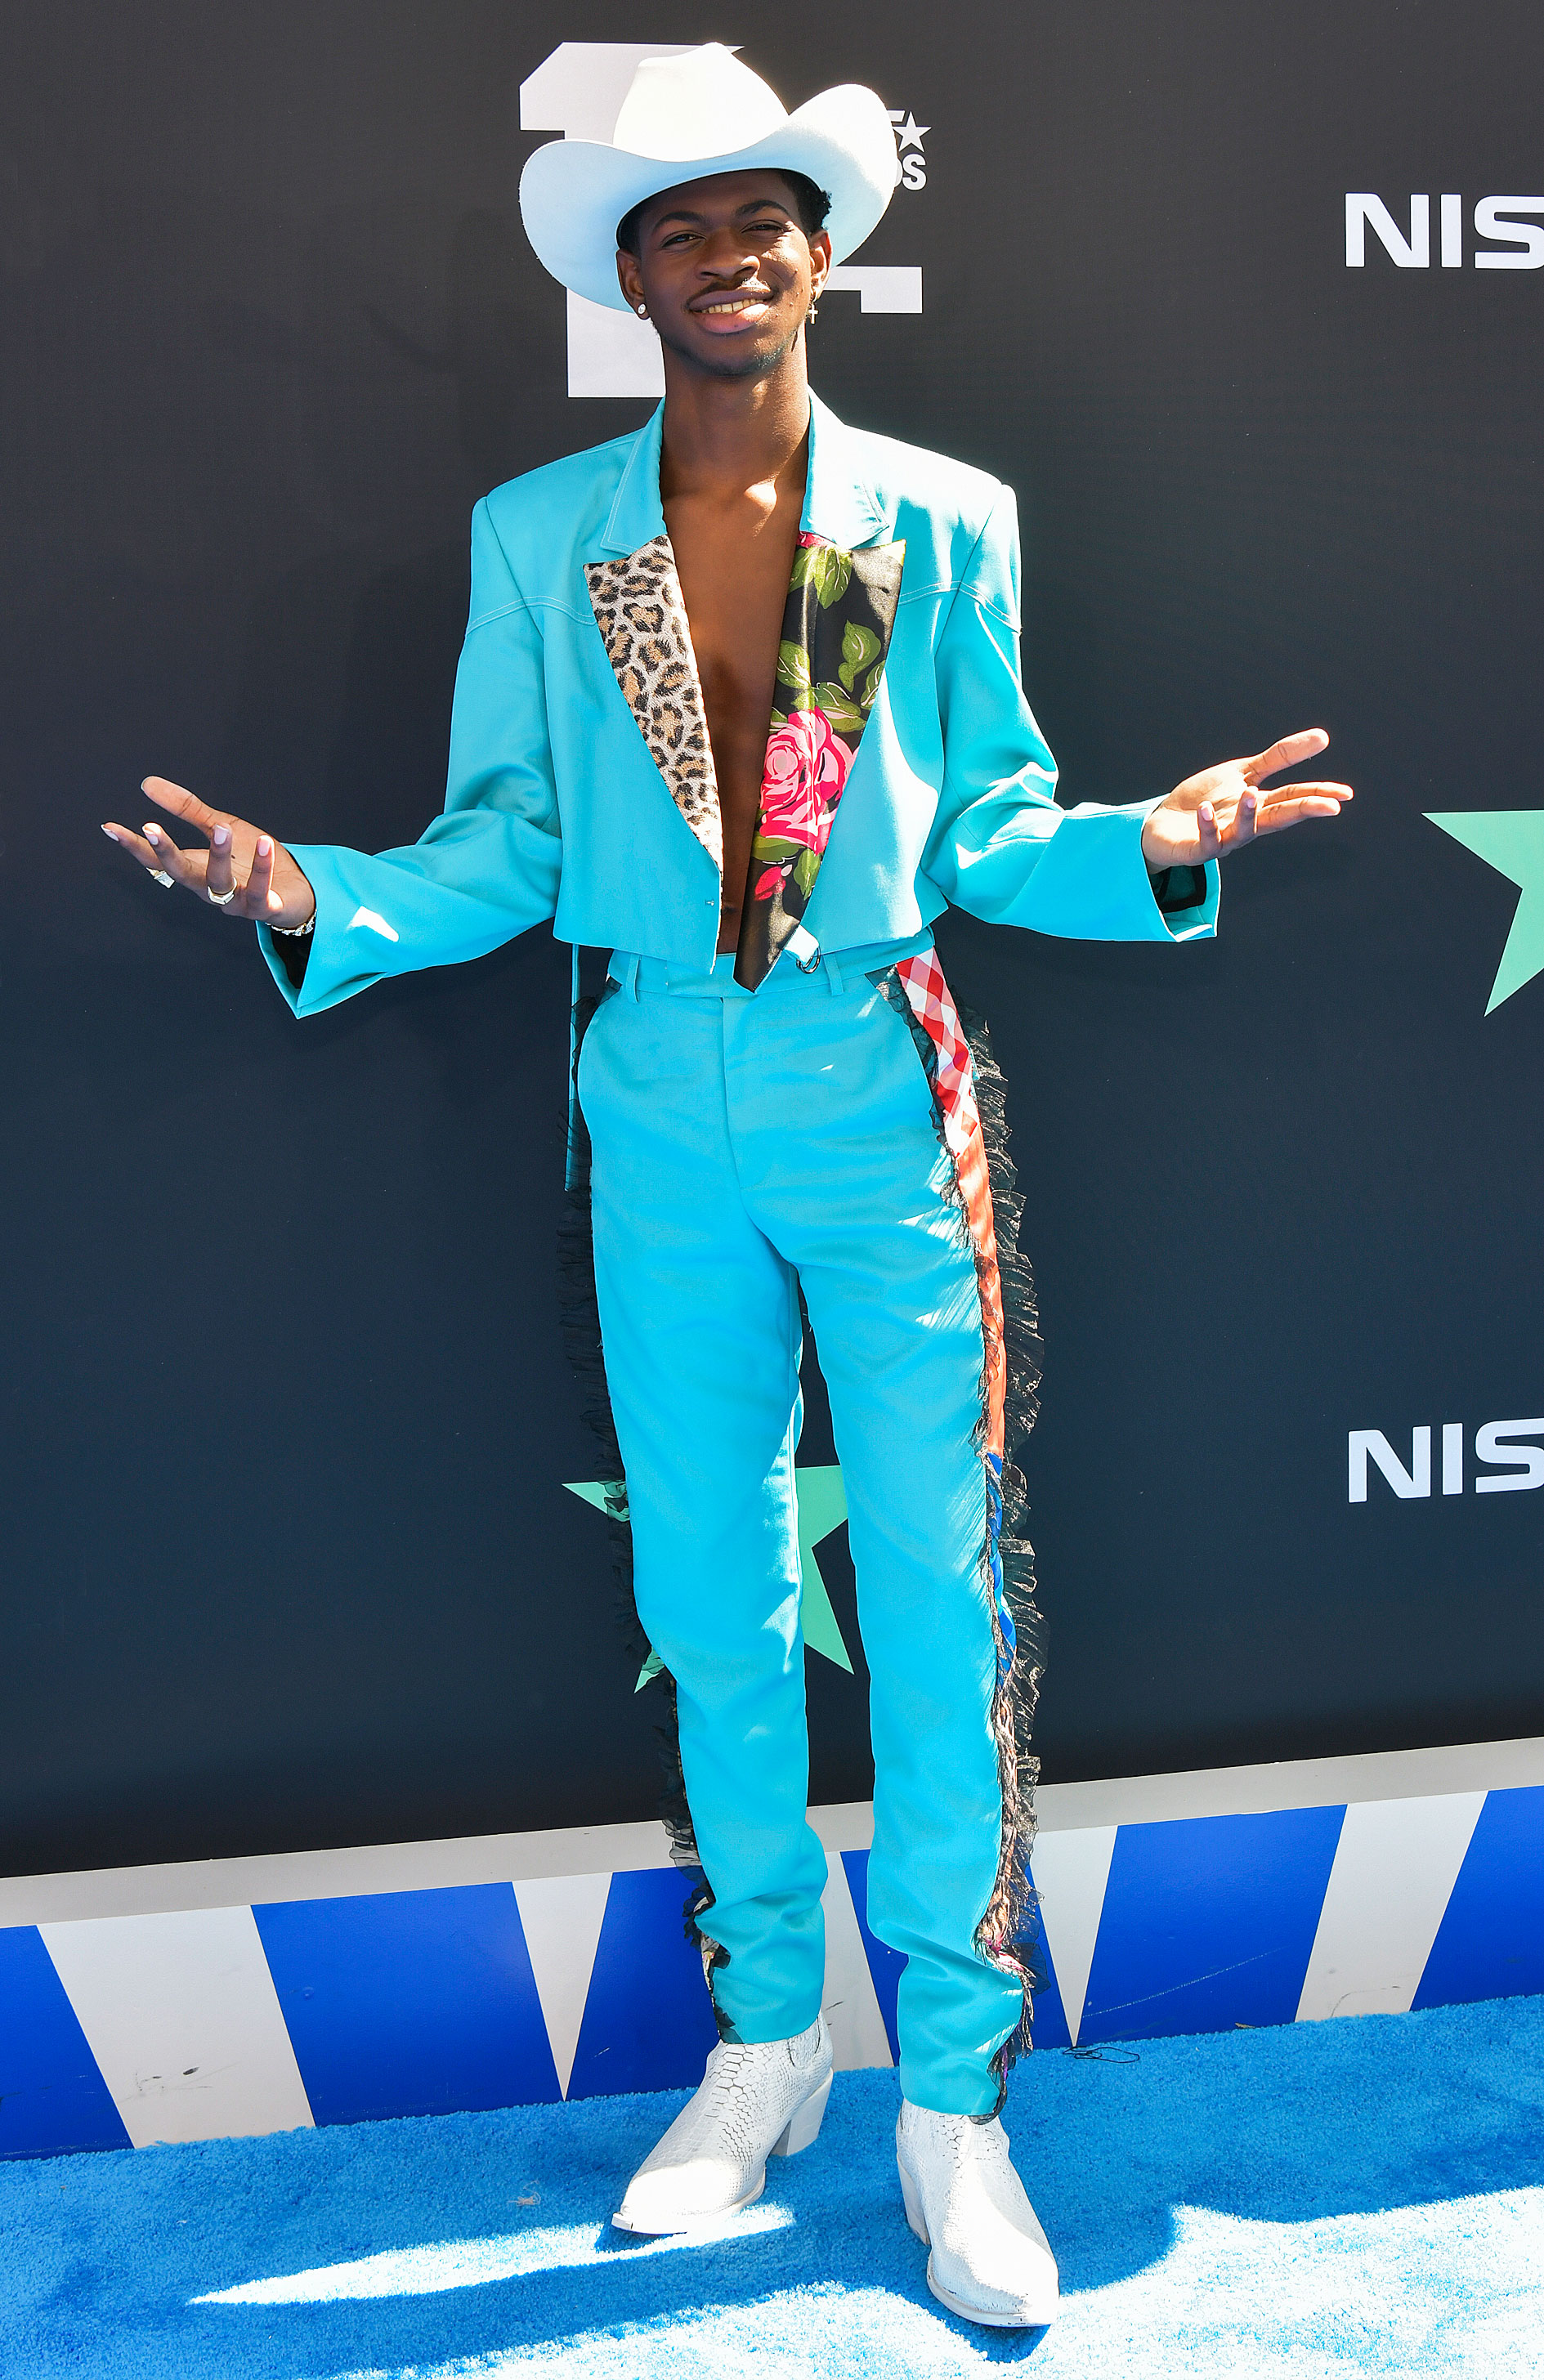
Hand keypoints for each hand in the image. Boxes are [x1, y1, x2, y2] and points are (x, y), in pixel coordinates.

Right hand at [101, 778, 315, 927]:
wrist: (295, 889)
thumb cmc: (250, 859)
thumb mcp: (220, 826)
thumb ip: (187, 809)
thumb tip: (147, 783)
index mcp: (195, 868)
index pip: (157, 860)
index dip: (134, 845)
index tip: (110, 827)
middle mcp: (209, 889)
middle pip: (181, 873)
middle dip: (165, 852)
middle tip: (150, 826)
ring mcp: (235, 901)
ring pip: (219, 882)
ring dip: (219, 855)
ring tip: (222, 827)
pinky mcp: (263, 907)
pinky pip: (260, 891)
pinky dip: (261, 869)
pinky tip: (264, 844)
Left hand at [1139, 729, 1351, 871]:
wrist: (1163, 823)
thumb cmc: (1206, 800)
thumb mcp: (1244, 772)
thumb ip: (1280, 757)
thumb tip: (1323, 736)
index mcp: (1259, 806)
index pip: (1293, 798)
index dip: (1318, 796)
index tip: (1345, 795)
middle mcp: (1246, 825)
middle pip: (1278, 817)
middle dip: (1303, 811)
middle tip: (1329, 806)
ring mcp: (1223, 839)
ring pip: (1242, 832)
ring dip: (1247, 814)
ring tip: (1250, 793)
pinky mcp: (1197, 850)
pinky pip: (1205, 842)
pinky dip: (1206, 826)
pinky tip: (1204, 810)